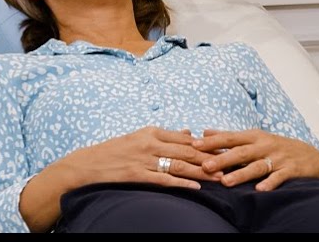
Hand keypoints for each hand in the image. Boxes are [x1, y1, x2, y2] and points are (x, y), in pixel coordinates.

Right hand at [62, 126, 221, 189]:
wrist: (88, 164)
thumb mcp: (140, 137)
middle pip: (187, 150)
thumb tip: (188, 131)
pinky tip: (195, 186)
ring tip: (219, 177)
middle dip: (210, 158)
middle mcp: (150, 143)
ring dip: (201, 171)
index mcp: (152, 132)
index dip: (207, 144)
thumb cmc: (115, 151)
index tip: (226, 149)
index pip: (186, 138)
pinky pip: (163, 178)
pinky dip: (181, 182)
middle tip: (230, 164)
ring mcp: (144, 159)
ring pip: (179, 164)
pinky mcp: (137, 174)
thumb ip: (165, 136)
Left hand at [192, 129, 318, 190]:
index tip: (195, 144)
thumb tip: (205, 131)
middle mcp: (265, 145)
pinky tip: (259, 190)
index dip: (213, 141)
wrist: (310, 156)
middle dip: (222, 159)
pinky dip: (269, 183)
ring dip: (241, 174)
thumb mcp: (254, 138)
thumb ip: (229, 136)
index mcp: (254, 137)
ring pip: (257, 166)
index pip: (230, 138)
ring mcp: (278, 158)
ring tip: (226, 182)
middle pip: (241, 152)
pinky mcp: (290, 170)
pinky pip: (278, 177)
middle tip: (205, 165)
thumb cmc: (277, 147)